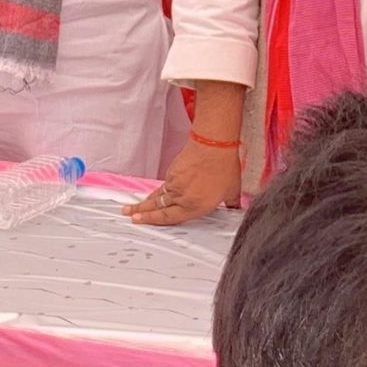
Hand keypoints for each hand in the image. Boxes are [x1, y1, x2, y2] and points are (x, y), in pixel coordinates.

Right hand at [124, 139, 243, 225]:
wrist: (213, 145)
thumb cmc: (224, 166)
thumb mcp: (232, 190)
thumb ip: (232, 203)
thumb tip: (237, 208)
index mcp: (195, 207)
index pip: (169, 218)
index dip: (153, 221)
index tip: (140, 222)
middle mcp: (181, 198)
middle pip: (156, 208)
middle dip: (141, 213)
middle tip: (129, 215)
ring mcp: (174, 184)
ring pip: (157, 196)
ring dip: (144, 203)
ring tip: (132, 207)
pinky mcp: (172, 172)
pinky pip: (163, 185)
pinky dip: (157, 190)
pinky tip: (153, 193)